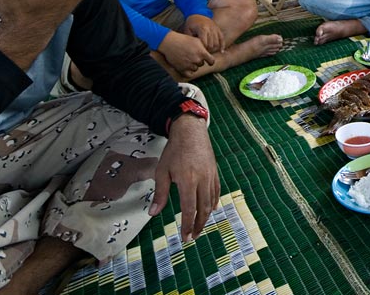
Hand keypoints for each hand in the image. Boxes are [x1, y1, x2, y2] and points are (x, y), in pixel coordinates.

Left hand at [149, 115, 219, 240]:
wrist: (191, 131)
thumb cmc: (174, 150)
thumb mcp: (162, 171)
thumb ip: (160, 193)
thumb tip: (153, 213)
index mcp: (188, 181)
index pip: (189, 209)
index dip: (187, 225)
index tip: (185, 237)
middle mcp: (202, 180)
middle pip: (203, 209)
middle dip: (198, 226)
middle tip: (193, 237)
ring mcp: (210, 176)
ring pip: (211, 202)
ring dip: (206, 217)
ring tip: (200, 227)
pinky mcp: (215, 172)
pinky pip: (217, 192)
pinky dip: (214, 203)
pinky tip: (212, 210)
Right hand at [158, 31, 215, 75]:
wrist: (170, 42)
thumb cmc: (183, 39)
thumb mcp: (197, 40)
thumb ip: (204, 48)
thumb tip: (210, 53)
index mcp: (202, 53)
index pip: (212, 61)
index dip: (210, 61)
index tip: (208, 60)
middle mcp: (197, 60)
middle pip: (201, 64)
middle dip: (198, 60)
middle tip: (192, 55)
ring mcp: (189, 65)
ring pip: (195, 69)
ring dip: (192, 65)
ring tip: (187, 58)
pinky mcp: (182, 69)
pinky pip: (189, 75)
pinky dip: (188, 72)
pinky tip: (186, 66)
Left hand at [183, 14, 224, 52]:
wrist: (198, 13)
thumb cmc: (191, 23)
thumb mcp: (187, 30)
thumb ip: (190, 39)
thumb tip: (192, 49)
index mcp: (202, 29)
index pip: (204, 43)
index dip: (202, 49)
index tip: (198, 52)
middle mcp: (210, 29)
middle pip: (211, 45)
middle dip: (207, 50)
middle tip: (202, 53)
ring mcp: (215, 29)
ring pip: (217, 43)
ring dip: (213, 49)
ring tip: (208, 52)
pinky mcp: (218, 29)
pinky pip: (222, 38)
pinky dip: (222, 45)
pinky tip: (222, 51)